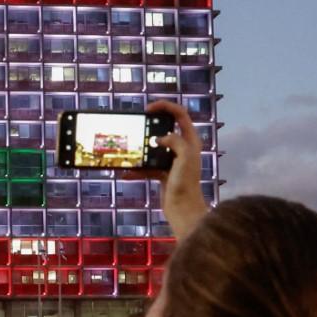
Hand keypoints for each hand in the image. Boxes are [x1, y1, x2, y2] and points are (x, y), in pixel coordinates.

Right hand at [127, 101, 208, 239]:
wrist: (182, 210)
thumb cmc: (186, 184)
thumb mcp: (184, 158)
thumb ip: (175, 142)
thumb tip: (159, 138)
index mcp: (190, 141)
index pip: (180, 115)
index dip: (165, 107)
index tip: (148, 109)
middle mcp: (182, 148)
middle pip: (165, 128)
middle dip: (150, 125)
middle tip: (136, 126)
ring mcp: (171, 161)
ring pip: (154, 147)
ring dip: (141, 148)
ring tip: (128, 148)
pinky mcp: (163, 173)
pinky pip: (147, 166)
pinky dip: (137, 169)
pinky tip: (125, 172)